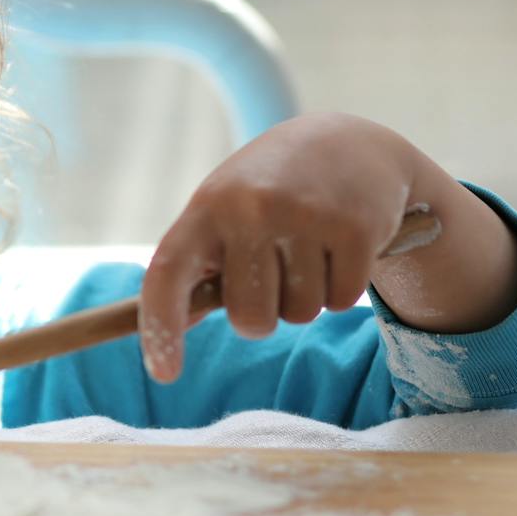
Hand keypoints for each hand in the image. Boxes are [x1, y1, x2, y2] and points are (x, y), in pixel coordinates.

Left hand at [138, 113, 424, 382]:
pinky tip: (340, 248)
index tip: (163, 374)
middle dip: (264, 316)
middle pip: (251, 320)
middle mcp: (252, 207)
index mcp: (208, 206)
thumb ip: (197, 268)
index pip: (168, 275)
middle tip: (275, 274)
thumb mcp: (224, 210)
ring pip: (301, 315)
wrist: (345, 141)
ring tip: (309, 249)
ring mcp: (306, 215)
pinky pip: (342, 301)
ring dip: (307, 299)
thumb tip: (167, 335)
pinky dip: (342, 288)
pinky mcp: (356, 227)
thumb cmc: (268, 190)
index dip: (161, 329)